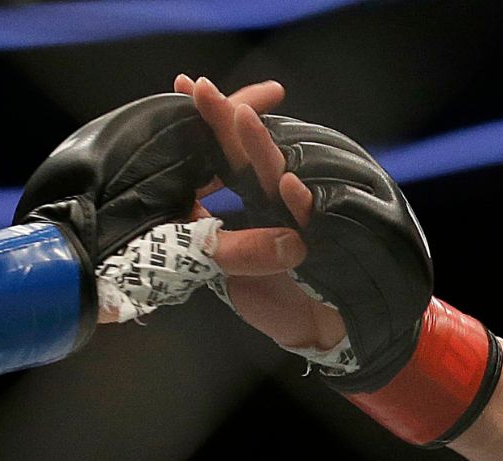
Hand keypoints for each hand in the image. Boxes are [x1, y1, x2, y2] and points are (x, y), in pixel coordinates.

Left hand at [172, 75, 346, 351]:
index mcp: (248, 198)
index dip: (209, 122)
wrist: (320, 332)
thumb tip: (182, 206)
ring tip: (241, 118)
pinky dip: (296, 202)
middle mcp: (272, 200)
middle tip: (202, 89)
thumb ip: (210, 240)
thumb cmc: (274, 296)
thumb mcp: (226, 269)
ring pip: (275, 177)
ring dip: (260, 149)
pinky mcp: (318, 244)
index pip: (223, 152)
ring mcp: (296, 218)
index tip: (186, 86)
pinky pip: (306, 220)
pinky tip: (286, 183)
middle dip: (229, 119)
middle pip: (247, 152)